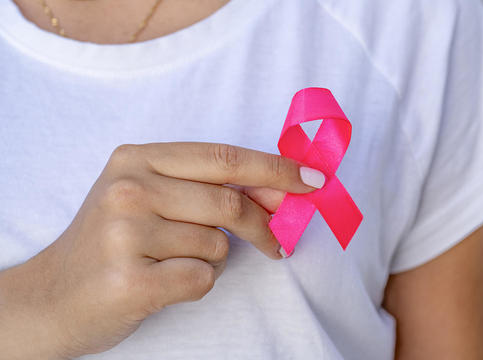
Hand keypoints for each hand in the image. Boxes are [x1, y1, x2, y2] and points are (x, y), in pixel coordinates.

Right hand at [0, 143, 323, 358]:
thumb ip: (206, 187)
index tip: (314, 180)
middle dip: (264, 226)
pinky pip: (202, 279)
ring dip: (213, 259)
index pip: (224, 158)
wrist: (51, 298)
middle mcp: (128, 188)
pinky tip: (163, 283)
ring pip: (218, 246)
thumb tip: (281, 190)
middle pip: (231, 202)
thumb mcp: (148, 197)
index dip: (276, 169)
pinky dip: (197, 284)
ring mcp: (125, 234)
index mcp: (136, 159)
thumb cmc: (111, 244)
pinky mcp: (130, 279)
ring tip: (173, 261)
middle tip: (278, 243)